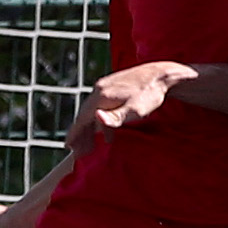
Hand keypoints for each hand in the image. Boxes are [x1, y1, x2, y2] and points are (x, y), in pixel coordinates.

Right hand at [66, 61, 196, 156]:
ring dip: (90, 130)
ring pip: (92, 112)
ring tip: (91, 146)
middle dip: (81, 135)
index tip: (67, 146)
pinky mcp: (112, 88)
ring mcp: (105, 88)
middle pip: (84, 116)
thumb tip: (96, 118)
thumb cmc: (149, 95)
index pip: (82, 118)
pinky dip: (100, 122)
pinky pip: (100, 107)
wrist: (161, 75)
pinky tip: (107, 133)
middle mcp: (99, 90)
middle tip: (78, 153)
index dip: (74, 133)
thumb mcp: (134, 110)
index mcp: (101, 96)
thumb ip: (115, 117)